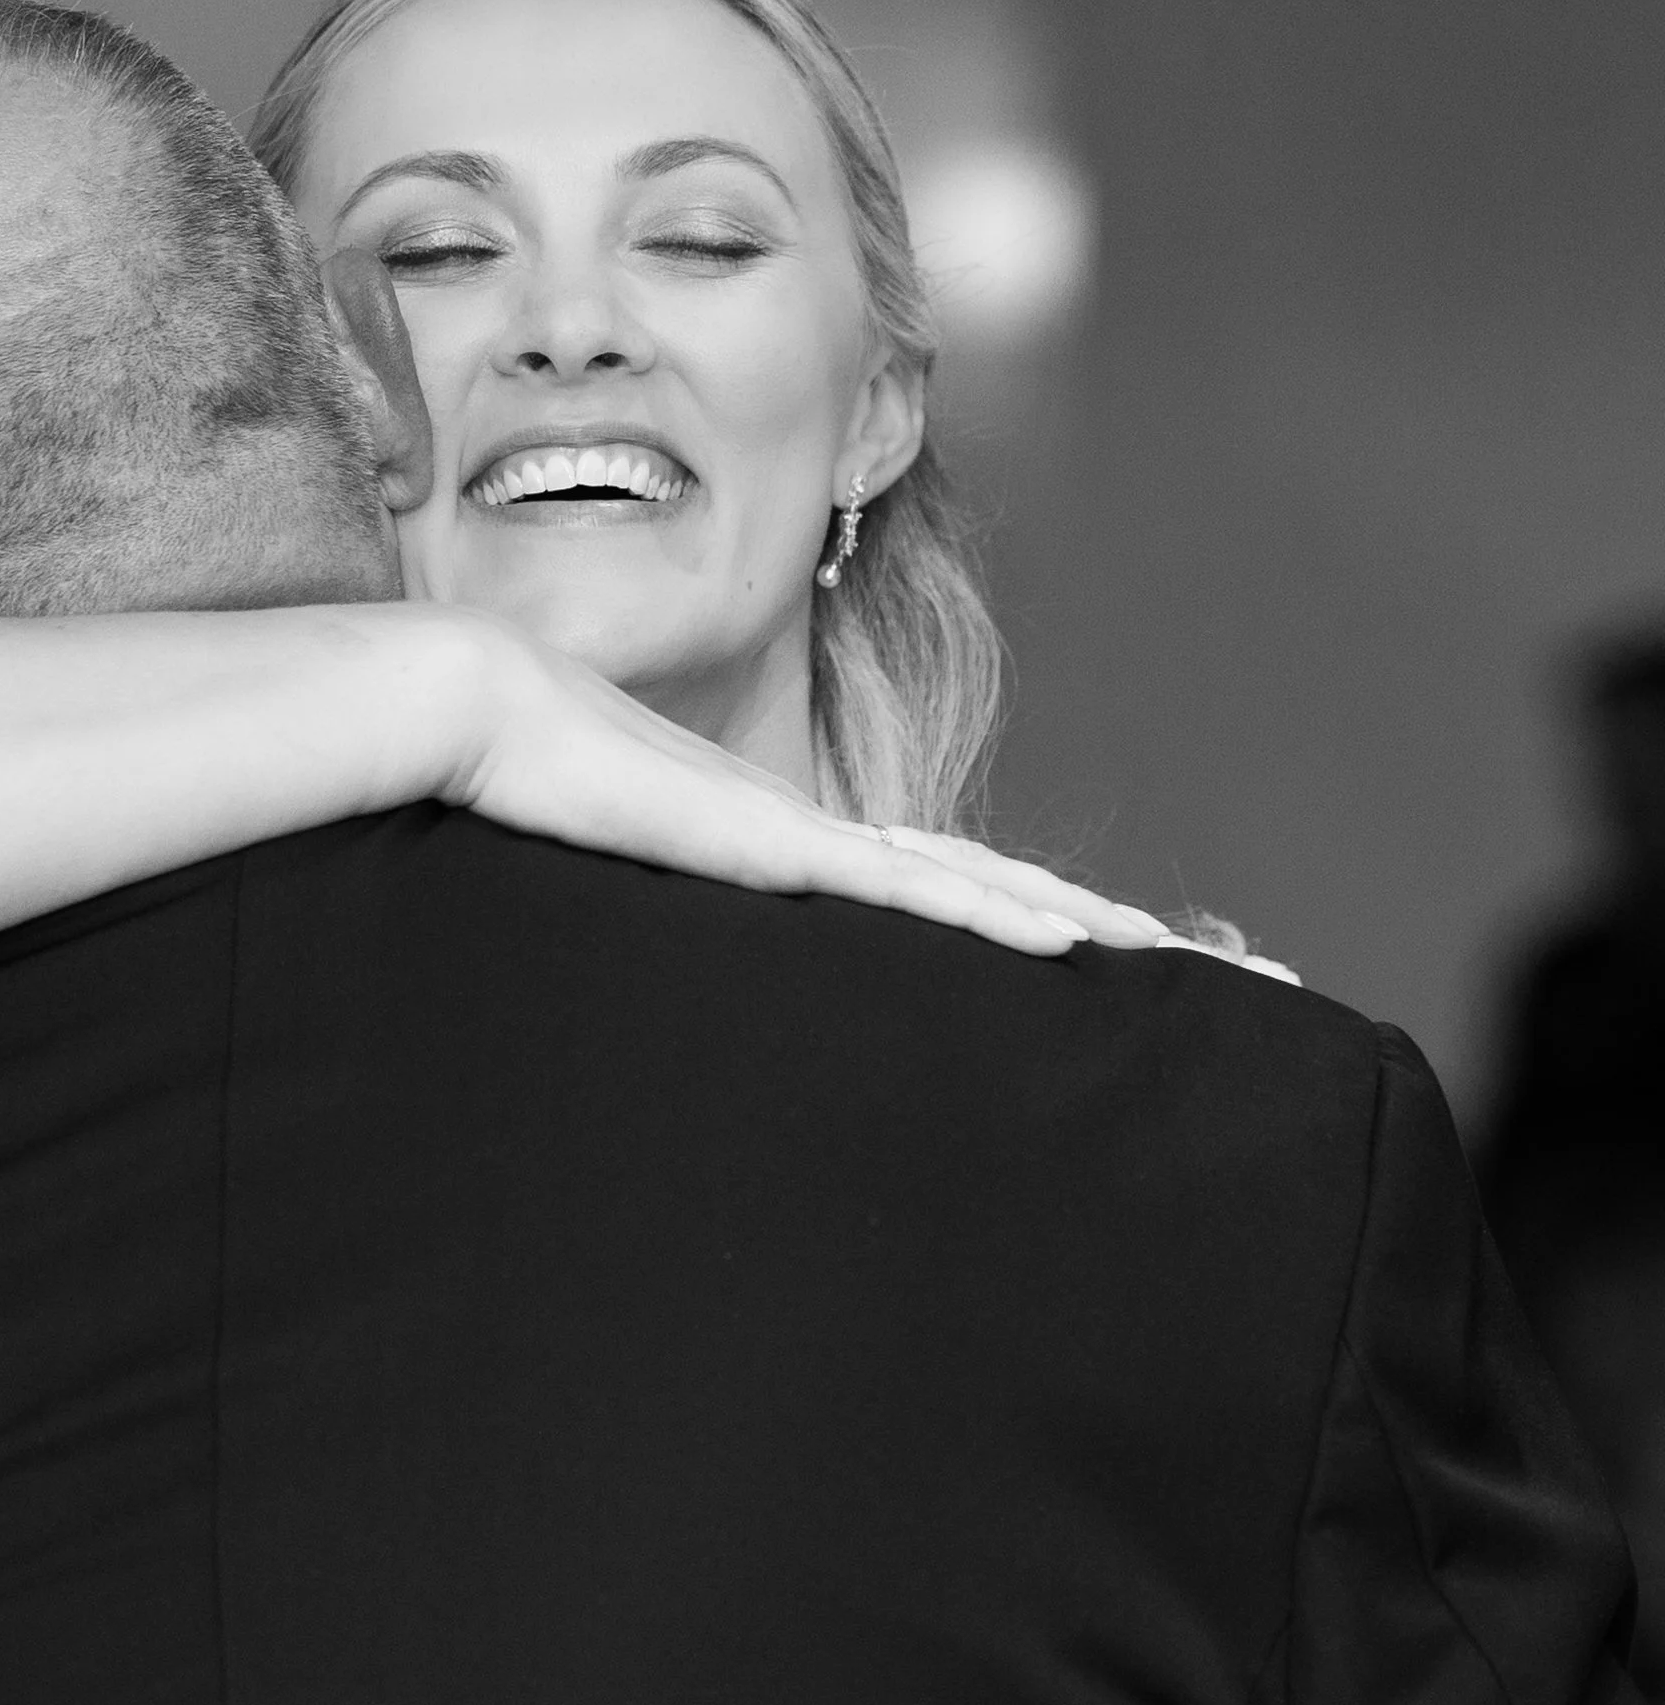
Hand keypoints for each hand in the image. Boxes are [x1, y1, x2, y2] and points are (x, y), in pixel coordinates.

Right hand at [443, 631, 1169, 960]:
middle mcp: (835, 843)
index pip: (951, 898)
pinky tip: (1077, 947)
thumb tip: (676, 992)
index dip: (1037, 930)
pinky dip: (1001, 921)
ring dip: (1092, 928)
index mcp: (807, 856)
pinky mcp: (783, 849)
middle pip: (1003, 892)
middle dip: (1112, 935)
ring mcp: (815, 842)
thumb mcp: (628, 885)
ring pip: (988, 892)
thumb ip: (670, 919)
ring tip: (1185, 965)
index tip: (1118, 972)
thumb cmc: (532, 797)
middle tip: (1216, 978)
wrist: (489, 712)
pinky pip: (914, 894)